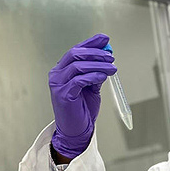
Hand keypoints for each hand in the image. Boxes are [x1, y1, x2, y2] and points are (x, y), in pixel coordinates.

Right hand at [49, 34, 116, 159]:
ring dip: (98, 64)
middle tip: (111, 56)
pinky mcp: (63, 95)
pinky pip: (79, 80)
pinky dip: (93, 76)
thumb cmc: (82, 110)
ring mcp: (58, 84)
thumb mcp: (91, 87)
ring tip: (112, 68)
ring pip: (78, 66)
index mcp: (62, 70)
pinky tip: (103, 76)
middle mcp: (57, 75)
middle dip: (95, 53)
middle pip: (75, 54)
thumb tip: (106, 59)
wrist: (77, 131)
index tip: (105, 39)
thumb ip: (95, 73)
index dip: (91, 43)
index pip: (76, 50)